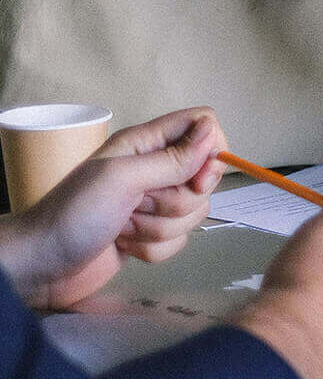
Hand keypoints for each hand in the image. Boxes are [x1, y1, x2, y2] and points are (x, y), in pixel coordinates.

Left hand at [0, 107, 224, 309]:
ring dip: (159, 228)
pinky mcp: (150, 236)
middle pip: (204, 176)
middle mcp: (153, 169)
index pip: (203, 125)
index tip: (198, 177)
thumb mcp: (121, 179)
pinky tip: (125, 246)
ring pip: (194, 211)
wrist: (39, 266)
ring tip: (123, 227)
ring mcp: (153, 204)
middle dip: (177, 200)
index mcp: (145, 144)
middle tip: (140, 204)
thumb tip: (212, 135)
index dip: (211, 149)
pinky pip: (180, 240)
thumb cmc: (72, 215)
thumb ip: (171, 159)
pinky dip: (154, 249)